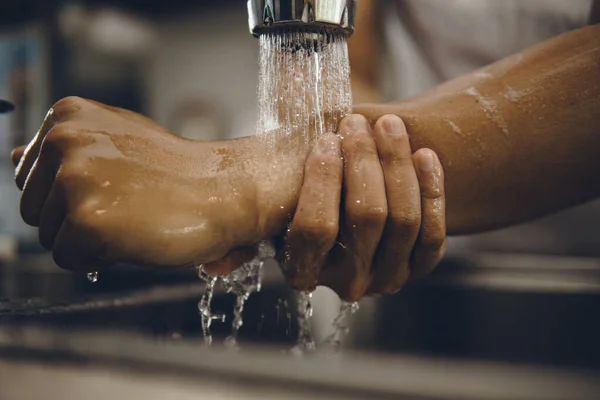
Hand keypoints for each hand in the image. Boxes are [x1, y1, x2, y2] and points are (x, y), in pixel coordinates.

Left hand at [12, 97, 263, 270]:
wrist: (227, 190)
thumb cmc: (178, 172)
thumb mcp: (117, 142)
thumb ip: (65, 149)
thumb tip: (13, 154)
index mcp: (67, 115)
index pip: (31, 178)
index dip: (72, 196)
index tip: (116, 189)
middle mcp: (63, 139)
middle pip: (34, 210)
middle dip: (75, 220)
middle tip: (128, 207)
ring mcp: (73, 179)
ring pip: (50, 238)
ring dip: (90, 239)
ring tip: (135, 219)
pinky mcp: (86, 220)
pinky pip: (69, 260)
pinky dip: (101, 259)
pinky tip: (136, 236)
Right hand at [283, 114, 445, 300]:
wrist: (343, 212)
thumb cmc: (305, 193)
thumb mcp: (285, 192)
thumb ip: (285, 180)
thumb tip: (291, 164)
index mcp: (302, 270)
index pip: (315, 228)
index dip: (323, 180)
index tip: (326, 139)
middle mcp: (346, 282)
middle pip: (367, 218)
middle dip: (364, 161)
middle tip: (358, 122)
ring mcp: (386, 278)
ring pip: (403, 221)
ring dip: (398, 165)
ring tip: (389, 125)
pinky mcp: (417, 269)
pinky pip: (432, 235)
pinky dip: (431, 192)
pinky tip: (424, 155)